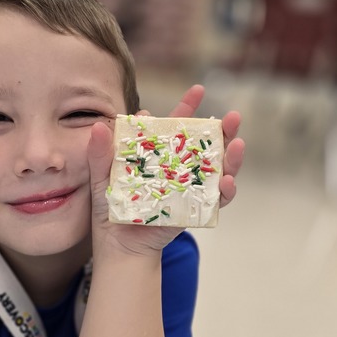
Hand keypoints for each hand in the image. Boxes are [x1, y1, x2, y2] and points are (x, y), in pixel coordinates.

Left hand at [87, 84, 243, 255]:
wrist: (117, 246)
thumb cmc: (110, 209)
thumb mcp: (101, 178)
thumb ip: (100, 154)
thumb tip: (99, 125)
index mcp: (159, 155)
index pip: (176, 127)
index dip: (188, 108)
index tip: (199, 90)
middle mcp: (179, 169)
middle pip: (206, 145)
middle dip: (223, 130)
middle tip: (233, 117)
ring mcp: (191, 189)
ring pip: (218, 169)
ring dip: (231, 157)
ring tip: (237, 144)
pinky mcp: (196, 210)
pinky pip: (216, 200)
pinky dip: (225, 191)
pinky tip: (227, 182)